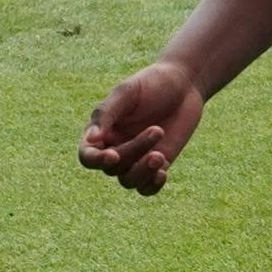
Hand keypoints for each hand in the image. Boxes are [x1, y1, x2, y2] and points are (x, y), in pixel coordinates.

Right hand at [80, 60, 206, 194]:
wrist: (185, 85)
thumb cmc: (152, 83)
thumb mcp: (127, 93)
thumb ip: (106, 114)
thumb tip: (90, 139)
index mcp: (101, 131)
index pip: (87, 156)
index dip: (96, 160)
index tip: (113, 155)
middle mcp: (114, 147)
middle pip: (112, 167)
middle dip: (133, 152)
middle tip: (157, 129)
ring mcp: (135, 159)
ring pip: (128, 181)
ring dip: (143, 171)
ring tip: (160, 155)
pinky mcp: (156, 165)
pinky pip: (146, 188)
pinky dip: (152, 186)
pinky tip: (163, 173)